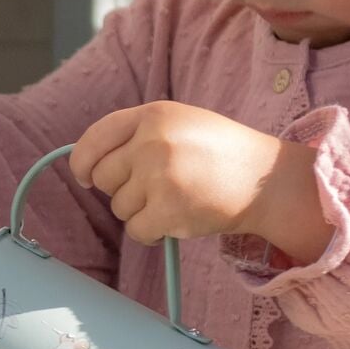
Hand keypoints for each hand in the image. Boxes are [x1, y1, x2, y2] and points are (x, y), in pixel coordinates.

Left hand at [69, 100, 330, 261]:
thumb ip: (138, 134)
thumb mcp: (181, 122)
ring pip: (119, 207)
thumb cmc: (221, 153)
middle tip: (156, 188)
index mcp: (153, 115)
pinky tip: (176, 220)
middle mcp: (152, 141)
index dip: (83, 162)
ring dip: (141, 211)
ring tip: (176, 199)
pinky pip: (136, 230)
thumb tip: (87, 164)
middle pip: (102, 178)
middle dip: (122, 189)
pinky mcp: (168, 210)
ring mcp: (159, 176)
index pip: (94, 138)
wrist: (266, 180)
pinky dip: (152, 233)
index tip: (84, 175)